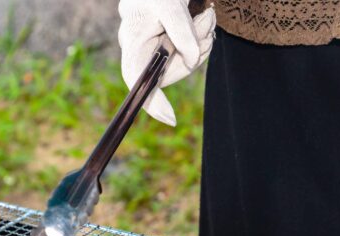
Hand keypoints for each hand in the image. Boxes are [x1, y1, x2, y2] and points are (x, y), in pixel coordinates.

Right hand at [118, 0, 215, 124]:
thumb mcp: (171, 5)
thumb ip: (182, 33)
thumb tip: (192, 60)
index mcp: (133, 41)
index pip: (137, 80)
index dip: (151, 103)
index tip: (170, 119)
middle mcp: (140, 47)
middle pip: (168, 71)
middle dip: (194, 53)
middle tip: (206, 25)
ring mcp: (153, 45)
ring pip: (183, 60)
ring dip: (202, 40)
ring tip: (206, 15)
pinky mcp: (167, 40)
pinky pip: (187, 50)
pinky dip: (200, 37)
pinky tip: (203, 17)